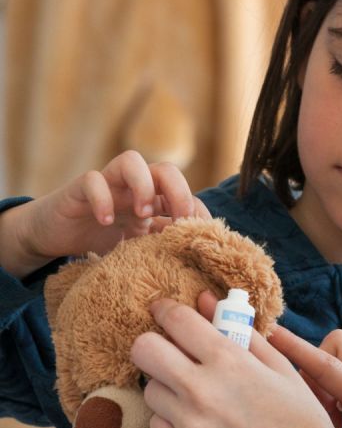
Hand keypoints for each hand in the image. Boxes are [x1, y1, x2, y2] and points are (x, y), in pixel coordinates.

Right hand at [2, 150, 210, 276]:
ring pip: (131, 161)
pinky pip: (92, 179)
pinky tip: (105, 221)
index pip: (184, 194)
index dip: (198, 210)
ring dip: (143, 185)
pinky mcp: (79, 189)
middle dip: (179, 191)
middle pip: (166, 170)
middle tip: (180, 219)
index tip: (203, 235)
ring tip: (142, 215)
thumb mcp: (135, 249)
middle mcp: (133, 189)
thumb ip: (160, 249)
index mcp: (152, 202)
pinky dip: (101, 198)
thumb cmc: (98, 240)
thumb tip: (194, 267)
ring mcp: (108, 185)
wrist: (53, 235)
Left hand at [131, 298, 341, 427]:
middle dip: (154, 345)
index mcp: (229, 362)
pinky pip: (157, 425)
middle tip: (172, 354)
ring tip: (197, 398)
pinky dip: (172, 421)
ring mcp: (188, 426)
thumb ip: (242, 332)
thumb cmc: (303, 423)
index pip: (175, 320)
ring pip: (150, 389)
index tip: (166, 313)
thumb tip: (206, 300)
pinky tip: (200, 426)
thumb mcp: (282, 369)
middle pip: (143, 350)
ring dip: (167, 387)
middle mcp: (201, 390)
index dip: (166, 310)